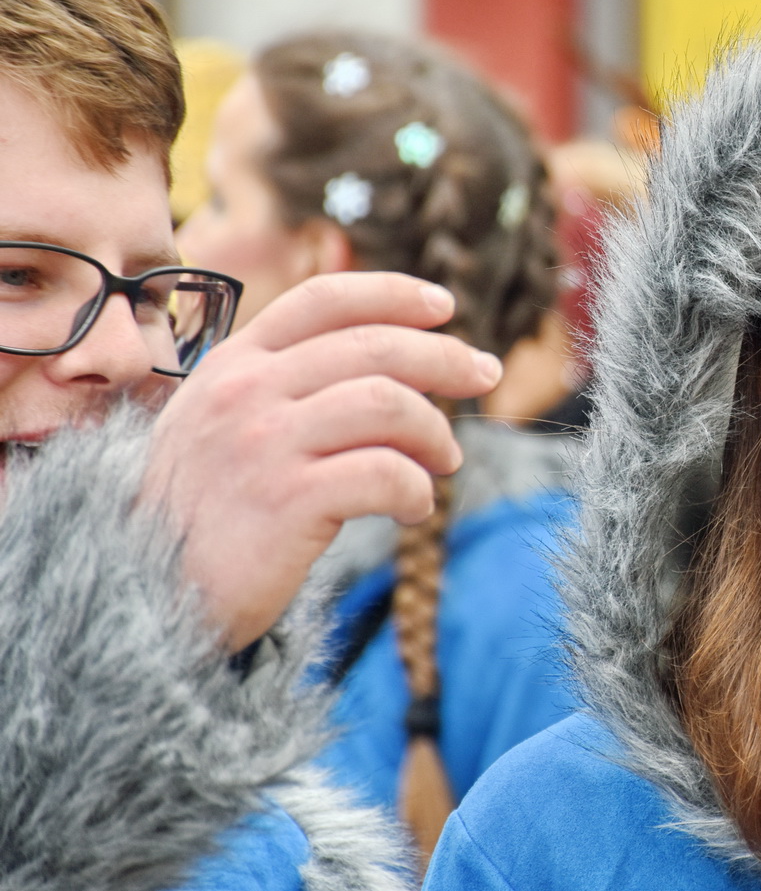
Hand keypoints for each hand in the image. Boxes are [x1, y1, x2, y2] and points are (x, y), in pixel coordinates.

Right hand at [145, 273, 502, 647]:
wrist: (145, 596)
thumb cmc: (205, 511)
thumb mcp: (223, 424)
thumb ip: (282, 384)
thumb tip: (388, 357)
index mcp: (233, 364)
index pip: (324, 299)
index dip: (394, 294)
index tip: (445, 308)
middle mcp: (244, 392)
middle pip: (374, 346)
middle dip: (445, 357)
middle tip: (484, 377)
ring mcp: (262, 444)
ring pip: (389, 404)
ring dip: (435, 432)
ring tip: (444, 463)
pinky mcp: (286, 501)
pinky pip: (386, 474)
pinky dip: (416, 490)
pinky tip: (413, 509)